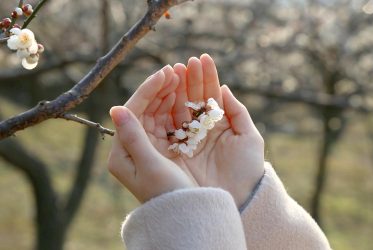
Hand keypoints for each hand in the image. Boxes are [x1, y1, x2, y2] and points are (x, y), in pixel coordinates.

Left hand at [108, 65, 196, 202]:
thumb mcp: (150, 166)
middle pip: (142, 110)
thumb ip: (133, 137)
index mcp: (121, 153)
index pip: (131, 112)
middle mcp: (130, 148)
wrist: (183, 214)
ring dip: (165, 95)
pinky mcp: (159, 149)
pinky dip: (172, 108)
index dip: (147, 90)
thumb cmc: (167, 194)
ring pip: (154, 113)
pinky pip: (164, 122)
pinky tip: (180, 94)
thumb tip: (115, 108)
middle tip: (174, 70)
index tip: (164, 73)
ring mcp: (145, 147)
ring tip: (178, 77)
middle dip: (157, 89)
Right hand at [168, 54, 264, 206]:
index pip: (210, 95)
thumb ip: (238, 112)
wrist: (238, 200)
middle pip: (191, 99)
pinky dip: (163, 110)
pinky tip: (164, 93)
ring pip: (177, 110)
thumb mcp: (249, 138)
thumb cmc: (248, 170)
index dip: (206, 77)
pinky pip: (166, 127)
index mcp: (219, 124)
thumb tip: (224, 88)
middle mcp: (201, 130)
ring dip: (175, 90)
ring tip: (173, 72)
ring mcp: (186, 140)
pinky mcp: (174, 151)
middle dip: (188, 79)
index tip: (201, 59)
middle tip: (184, 63)